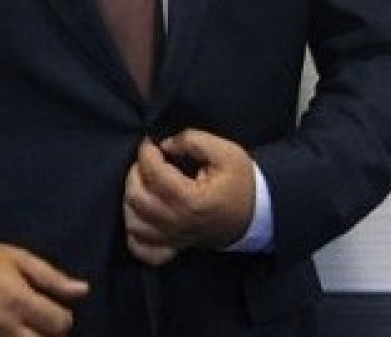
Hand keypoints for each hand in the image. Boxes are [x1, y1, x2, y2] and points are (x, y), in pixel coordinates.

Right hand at [0, 241, 88, 336]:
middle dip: (48, 336)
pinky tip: (10, 334)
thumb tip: (82, 290)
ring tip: (24, 331)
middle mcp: (6, 327)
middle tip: (40, 325)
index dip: (62, 318)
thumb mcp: (16, 259)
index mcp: (19, 301)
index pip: (61, 324)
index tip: (53, 312)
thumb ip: (51, 277)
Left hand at [123, 129, 255, 265]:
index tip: (151, 141)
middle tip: (150, 160)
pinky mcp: (175, 246)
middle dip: (136, 171)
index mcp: (191, 199)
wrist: (259, 214)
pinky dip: (135, 233)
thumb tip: (165, 144)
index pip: (152, 172)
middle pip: (136, 196)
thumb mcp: (226, 152)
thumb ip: (193, 140)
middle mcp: (178, 222)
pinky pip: (142, 249)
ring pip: (133, 221)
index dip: (146, 151)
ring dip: (132, 198)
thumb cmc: (242, 183)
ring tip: (145, 183)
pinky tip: (142, 215)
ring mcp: (174, 238)